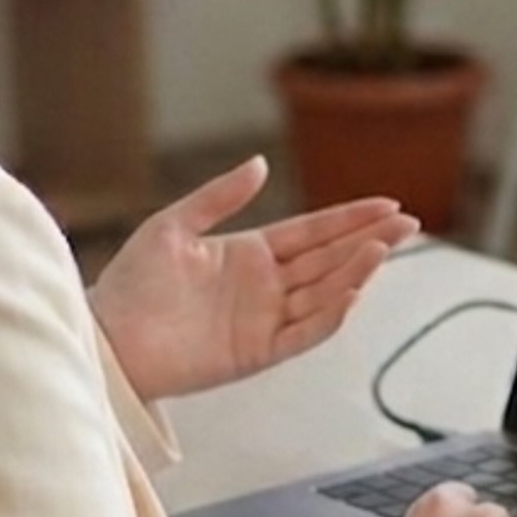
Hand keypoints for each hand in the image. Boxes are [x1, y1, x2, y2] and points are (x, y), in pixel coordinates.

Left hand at [89, 157, 418, 401]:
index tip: (387, 204)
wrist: (108, 337)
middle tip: (408, 222)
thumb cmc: (131, 283)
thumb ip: (220, 197)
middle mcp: (264, 286)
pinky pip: (303, 333)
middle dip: (369, 240)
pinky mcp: (257, 353)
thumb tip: (261, 163)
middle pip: (329, 259)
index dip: (350, 218)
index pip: (312, 232)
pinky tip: (353, 292)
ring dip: (356, 271)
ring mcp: (264, 320)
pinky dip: (330, 316)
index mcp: (249, 253)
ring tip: (384, 247)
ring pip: (324, 293)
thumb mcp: (173, 225)